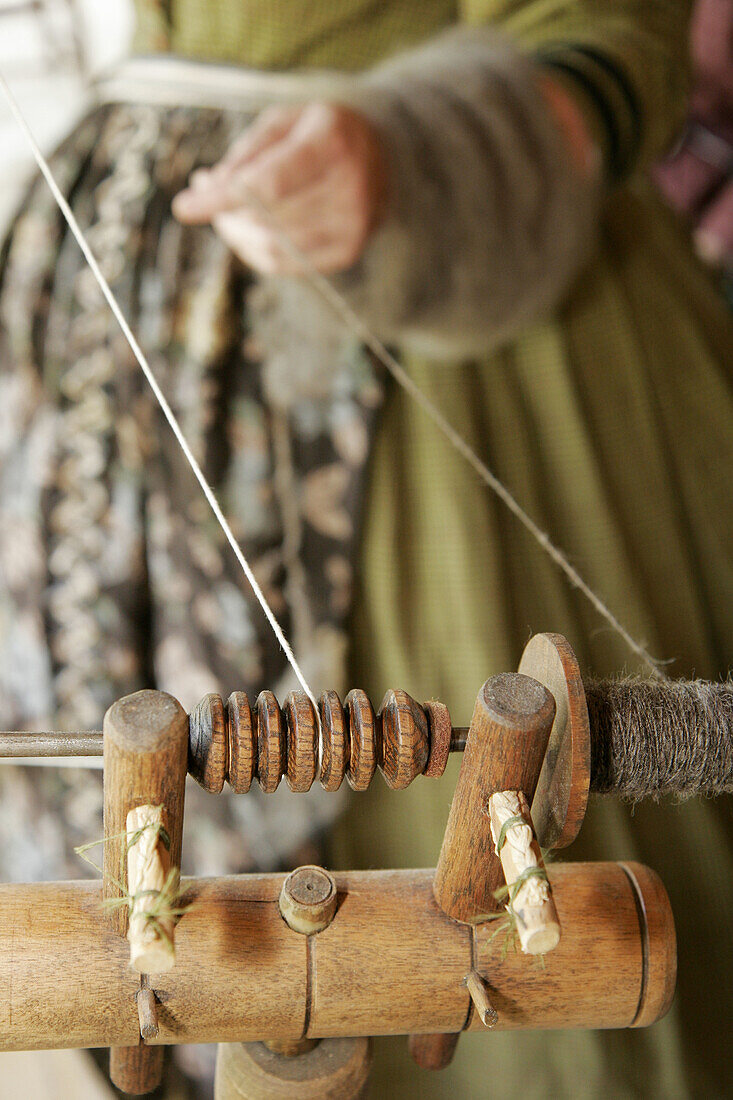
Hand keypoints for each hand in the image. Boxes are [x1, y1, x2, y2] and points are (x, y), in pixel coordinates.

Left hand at [172, 102, 387, 274]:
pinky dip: (255, 251)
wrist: (383, 154)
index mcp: (332, 143)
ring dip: (237, 233)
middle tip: (207, 196)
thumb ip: (245, 154)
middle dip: (224, 212)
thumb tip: (207, 192)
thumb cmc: (321, 133)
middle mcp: (350, 188)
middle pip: (265, 218)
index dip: (221, 198)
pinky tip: (248, 232)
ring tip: (227, 212)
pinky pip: (285, 264)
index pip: (267, 183)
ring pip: (272, 246)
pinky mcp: (348, 251)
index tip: (184, 207)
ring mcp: (353, 225)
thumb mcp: (284, 122)